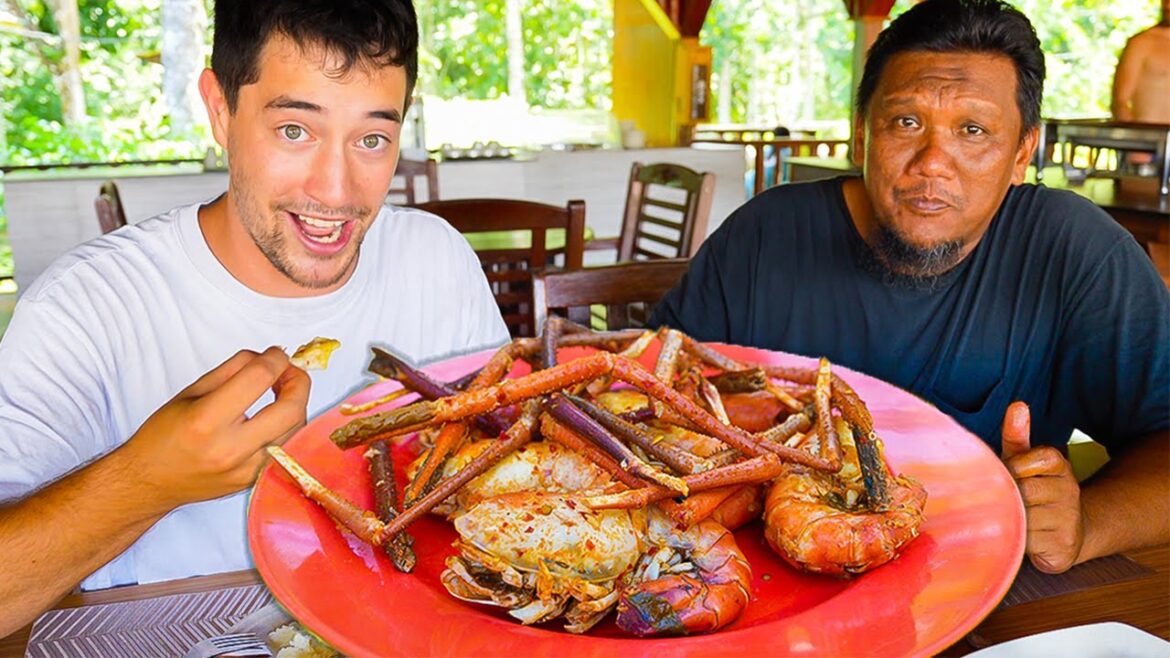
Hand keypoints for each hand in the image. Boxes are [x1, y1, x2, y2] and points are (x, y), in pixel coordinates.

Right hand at [122, 346, 310, 510]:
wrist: (149, 482)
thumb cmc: (163, 436)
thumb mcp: (191, 392)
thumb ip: (232, 370)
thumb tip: (266, 357)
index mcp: (207, 421)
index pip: (258, 379)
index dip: (275, 359)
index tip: (276, 354)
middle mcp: (230, 449)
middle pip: (290, 409)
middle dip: (298, 382)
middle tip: (288, 371)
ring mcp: (245, 470)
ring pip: (295, 430)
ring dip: (296, 404)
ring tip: (281, 391)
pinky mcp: (253, 481)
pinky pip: (286, 448)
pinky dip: (287, 427)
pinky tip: (275, 416)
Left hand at [1000, 401, 1084, 572]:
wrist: (1066, 535)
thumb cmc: (1034, 492)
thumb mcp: (1023, 461)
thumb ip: (1017, 436)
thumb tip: (1017, 405)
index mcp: (1059, 465)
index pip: (1033, 458)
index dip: (1015, 468)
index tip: (1011, 475)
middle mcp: (1069, 491)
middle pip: (1023, 490)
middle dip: (1006, 496)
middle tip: (1000, 500)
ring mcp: (1068, 521)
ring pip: (1023, 517)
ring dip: (1008, 519)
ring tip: (1009, 518)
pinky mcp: (1063, 548)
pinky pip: (1026, 542)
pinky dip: (1014, 540)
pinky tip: (1017, 537)